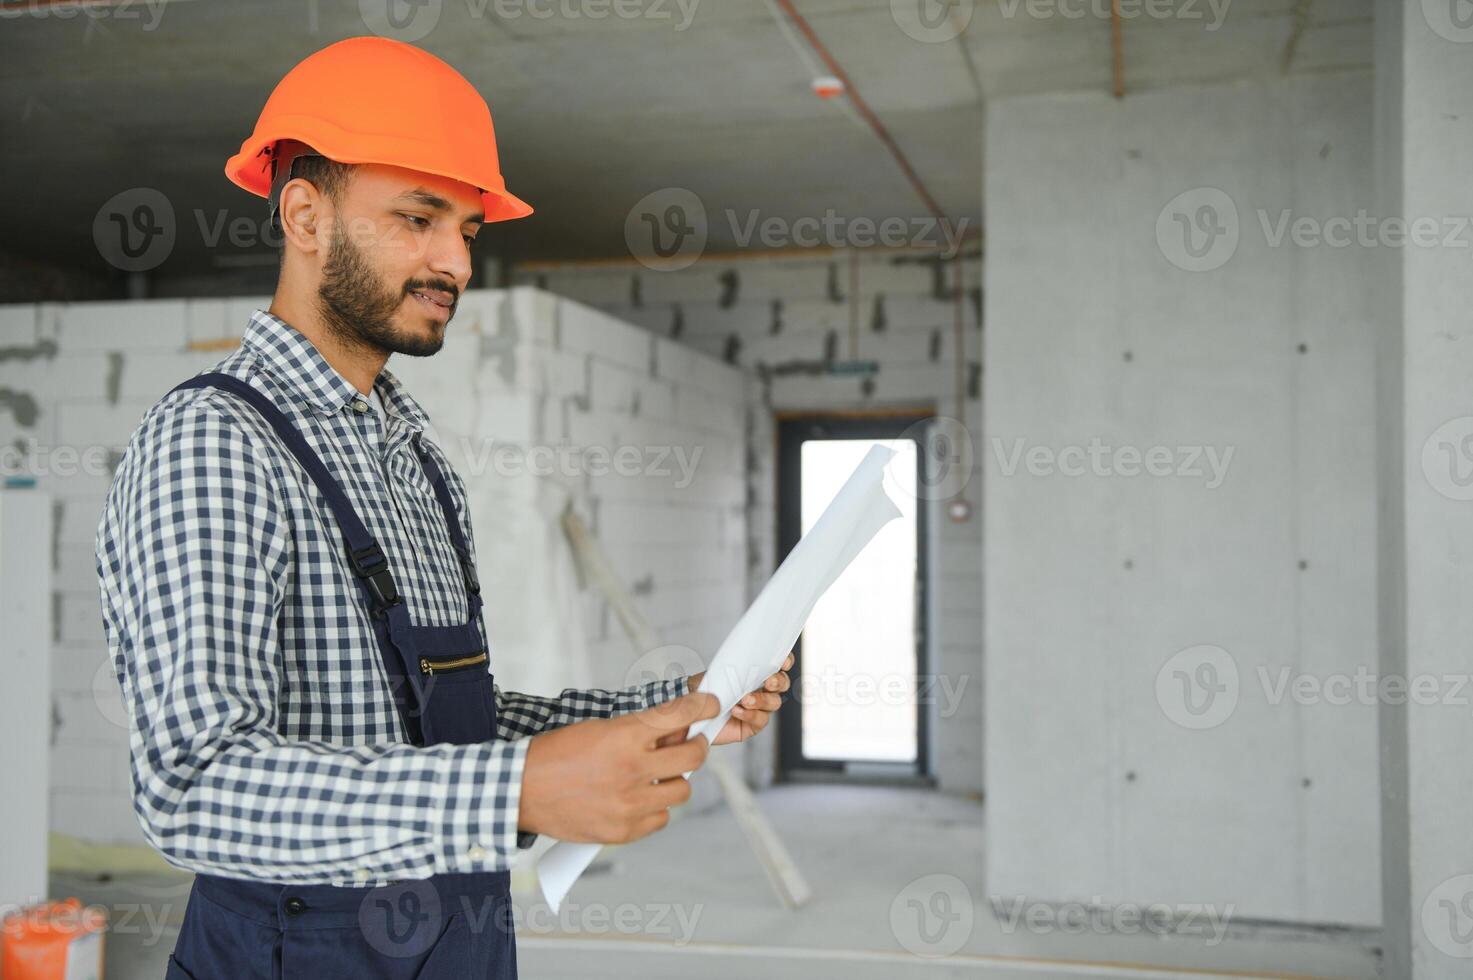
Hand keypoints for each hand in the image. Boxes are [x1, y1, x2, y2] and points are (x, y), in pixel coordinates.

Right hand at [518, 691, 719, 842]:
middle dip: (696, 747)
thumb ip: (639, 731)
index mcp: (625, 736)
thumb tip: (676, 731)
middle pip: (694, 757)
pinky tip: (636, 799)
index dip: (703, 706)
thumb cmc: (556, 754)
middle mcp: (632, 769)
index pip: (681, 714)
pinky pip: (661, 818)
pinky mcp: (624, 831)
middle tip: (689, 744)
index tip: (711, 704)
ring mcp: (630, 803)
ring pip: (682, 790)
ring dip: (673, 779)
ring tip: (654, 775)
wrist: (520, 790)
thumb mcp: (599, 728)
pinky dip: (654, 808)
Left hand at [687, 652, 793, 745]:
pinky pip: (760, 720)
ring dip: (761, 700)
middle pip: (782, 684)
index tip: (783, 661)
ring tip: (745, 699)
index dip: (785, 662)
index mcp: (757, 674)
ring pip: (774, 703)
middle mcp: (763, 690)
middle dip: (778, 681)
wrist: (694, 711)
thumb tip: (740, 662)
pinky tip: (736, 711)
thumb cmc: (707, 689)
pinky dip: (749, 714)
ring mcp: (760, 709)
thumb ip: (730, 667)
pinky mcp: (753, 725)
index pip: (778, 665)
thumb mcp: (716, 673)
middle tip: (768, 681)